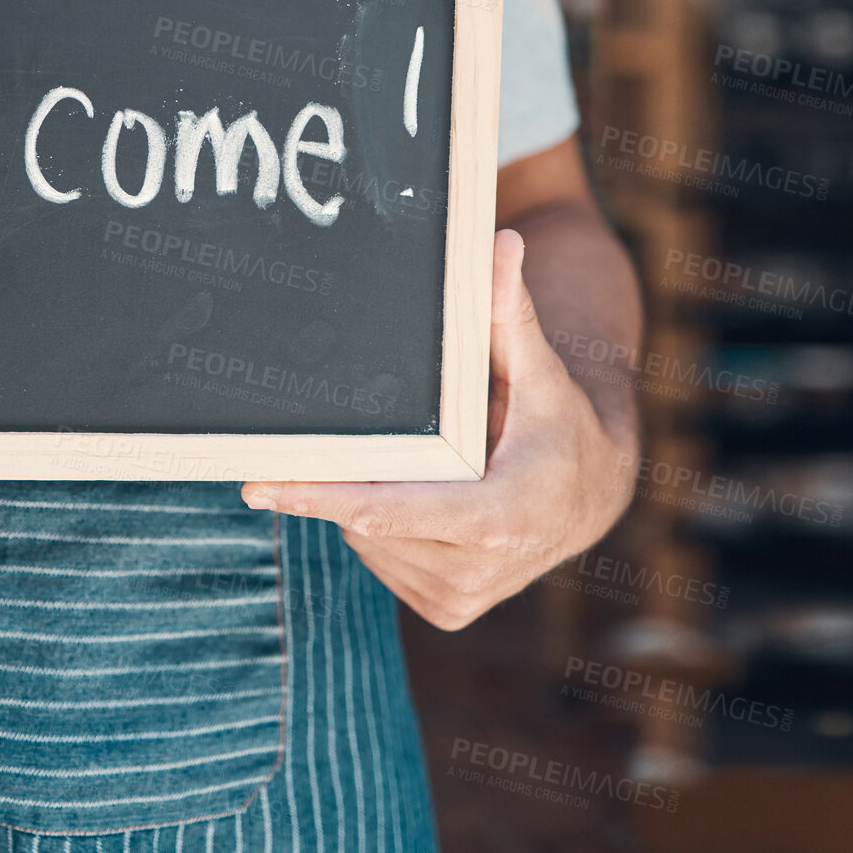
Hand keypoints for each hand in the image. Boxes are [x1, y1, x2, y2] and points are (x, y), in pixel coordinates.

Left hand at [240, 230, 635, 630]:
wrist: (593, 494)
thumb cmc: (557, 422)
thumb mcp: (540, 369)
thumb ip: (510, 312)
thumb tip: (500, 242)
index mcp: (499, 518)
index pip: (386, 511)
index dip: (320, 495)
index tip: (258, 484)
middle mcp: (476, 571)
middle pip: (365, 522)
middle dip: (337, 481)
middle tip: (303, 446)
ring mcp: (459, 598)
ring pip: (365, 540)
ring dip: (365, 499)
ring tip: (417, 465)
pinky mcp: (446, 611)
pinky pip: (379, 556)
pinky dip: (379, 524)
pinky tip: (413, 495)